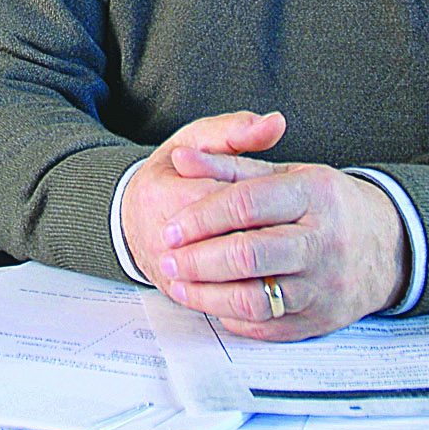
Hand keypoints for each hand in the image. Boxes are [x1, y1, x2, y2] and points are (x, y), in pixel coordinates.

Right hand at [120, 111, 286, 288]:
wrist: (131, 220)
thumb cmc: (170, 177)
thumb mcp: (193, 141)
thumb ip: (234, 131)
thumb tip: (275, 123)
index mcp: (166, 194)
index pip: (230, 202)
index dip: (266, 203)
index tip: (289, 198)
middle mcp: (165, 240)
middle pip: (235, 246)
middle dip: (272, 241)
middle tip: (297, 234)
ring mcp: (172, 274)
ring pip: (233, 283)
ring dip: (270, 274)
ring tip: (292, 260)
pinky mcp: (182, 295)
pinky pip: (226, 306)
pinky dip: (256, 299)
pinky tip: (275, 282)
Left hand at [156, 148, 408, 341]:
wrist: (387, 245)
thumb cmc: (325, 204)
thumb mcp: (285, 173)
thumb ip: (229, 164)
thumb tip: (181, 159)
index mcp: (314, 194)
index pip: (245, 204)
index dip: (200, 217)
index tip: (170, 227)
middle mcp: (324, 241)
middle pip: (248, 255)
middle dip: (197, 260)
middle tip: (167, 259)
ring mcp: (325, 285)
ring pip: (254, 300)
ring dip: (206, 296)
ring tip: (179, 285)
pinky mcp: (321, 320)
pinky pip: (267, 327)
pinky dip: (231, 317)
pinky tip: (212, 303)